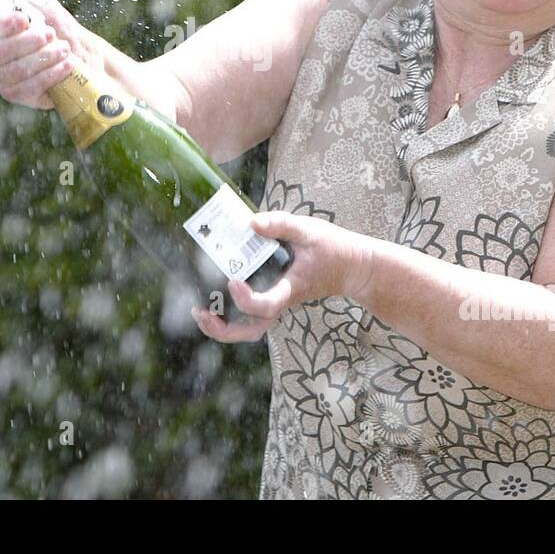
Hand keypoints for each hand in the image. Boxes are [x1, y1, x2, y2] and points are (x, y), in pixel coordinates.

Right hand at [0, 0, 106, 108]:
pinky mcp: (18, 93)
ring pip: (13, 71)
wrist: (81, 53)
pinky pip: (28, 88)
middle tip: (50, 34)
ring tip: (64, 48)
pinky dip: (50, 74)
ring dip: (42, 58)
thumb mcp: (45, 5)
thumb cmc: (57, 26)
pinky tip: (66, 64)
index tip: (24, 20)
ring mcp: (2, 76)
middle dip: (26, 43)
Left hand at [190, 209, 374, 342]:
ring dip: (223, 326)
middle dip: (224, 329)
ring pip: (251, 328)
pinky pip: (253, 314)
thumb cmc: (333, 248)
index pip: (268, 305)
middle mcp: (283, 301)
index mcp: (291, 288)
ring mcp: (280, 302)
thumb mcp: (308, 229)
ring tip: (200, 311)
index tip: (233, 280)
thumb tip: (249, 223)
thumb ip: (280, 224)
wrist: (354, 267)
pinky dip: (231, 312)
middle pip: (252, 330)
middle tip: (200, 312)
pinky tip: (215, 296)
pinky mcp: (278, 298)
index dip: (247, 300)